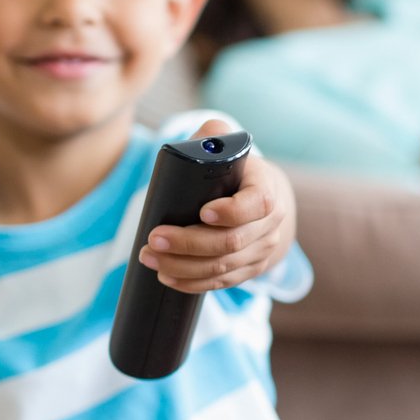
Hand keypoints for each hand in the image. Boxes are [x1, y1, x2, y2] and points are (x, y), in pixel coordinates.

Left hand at [140, 121, 296, 294]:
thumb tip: (197, 139)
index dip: (232, 211)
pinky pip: (222, 282)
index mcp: (266, 190)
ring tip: (149, 257)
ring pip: (223, 267)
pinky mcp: (249, 270)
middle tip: (154, 239)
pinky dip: (193, 283)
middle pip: (232, 242)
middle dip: (189, 243)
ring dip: (183, 266)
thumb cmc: (235, 172)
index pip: (257, 203)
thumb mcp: (229, 149)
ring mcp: (261, 251)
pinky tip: (167, 277)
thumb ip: (213, 136)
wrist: (262, 204)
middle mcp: (270, 224)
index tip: (202, 212)